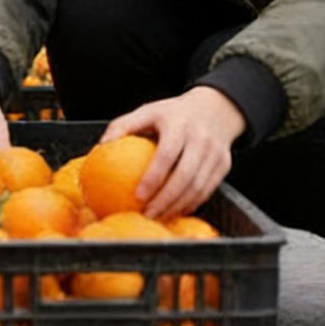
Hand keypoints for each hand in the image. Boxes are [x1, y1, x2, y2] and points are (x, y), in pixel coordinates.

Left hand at [101, 86, 246, 218]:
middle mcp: (200, 139)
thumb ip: (123, 125)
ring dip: (179, 206)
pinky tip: (175, 212)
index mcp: (179, 125)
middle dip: (166, 200)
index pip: (166, 155)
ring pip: (199, 187)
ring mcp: (215, 153)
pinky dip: (192, 204)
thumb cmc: (172, 113)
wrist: (214, 108)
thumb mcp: (148, 111)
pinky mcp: (224, 164)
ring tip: (158, 217)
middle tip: (147, 214)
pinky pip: (208, 189)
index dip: (153, 177)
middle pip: (185, 176)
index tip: (138, 195)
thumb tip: (100, 145)